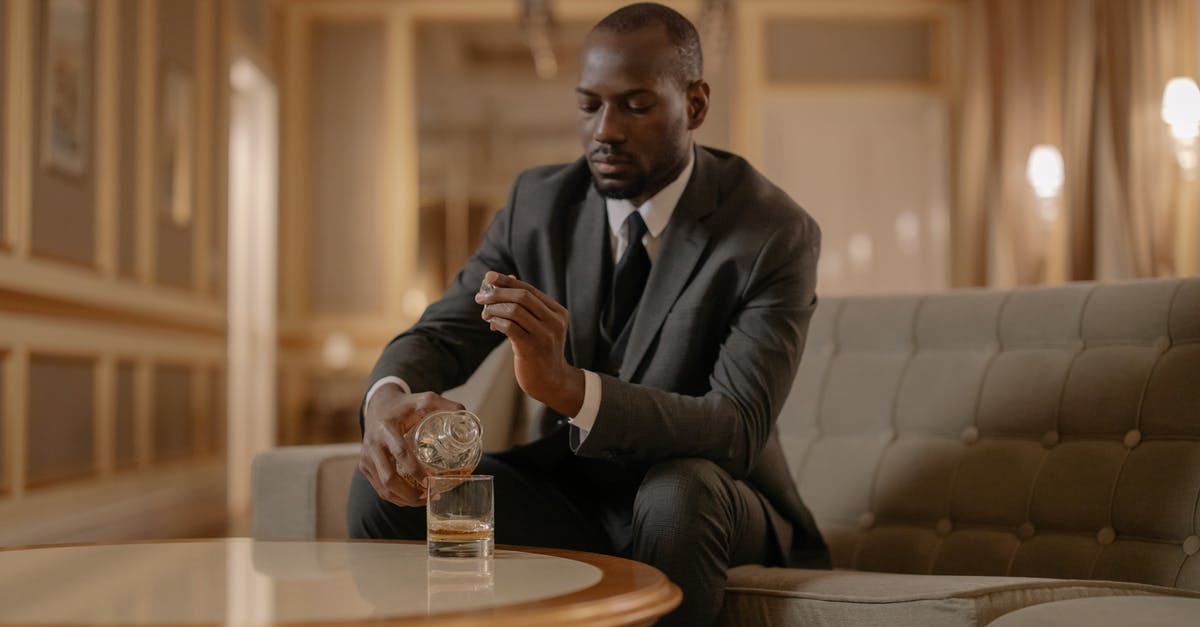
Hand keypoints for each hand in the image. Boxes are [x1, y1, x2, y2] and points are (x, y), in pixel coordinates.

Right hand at [358, 386, 464, 506]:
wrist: (377, 406)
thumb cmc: (403, 405)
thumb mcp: (423, 399)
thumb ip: (444, 404)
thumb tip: (464, 413)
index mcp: (386, 429)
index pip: (400, 454)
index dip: (415, 471)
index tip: (430, 483)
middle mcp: (372, 445)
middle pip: (388, 478)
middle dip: (409, 493)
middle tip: (430, 495)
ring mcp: (366, 458)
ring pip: (383, 488)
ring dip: (404, 499)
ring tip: (424, 499)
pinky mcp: (364, 466)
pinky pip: (379, 488)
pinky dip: (396, 497)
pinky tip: (412, 498)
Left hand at [476, 271, 584, 416]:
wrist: (551, 381)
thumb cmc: (541, 351)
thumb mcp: (538, 325)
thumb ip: (526, 305)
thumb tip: (506, 279)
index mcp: (558, 312)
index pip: (529, 289)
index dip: (507, 282)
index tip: (489, 277)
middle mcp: (554, 321)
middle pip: (522, 297)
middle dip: (497, 293)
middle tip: (480, 297)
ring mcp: (544, 335)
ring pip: (514, 310)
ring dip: (494, 308)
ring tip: (485, 313)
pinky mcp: (532, 348)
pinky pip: (509, 327)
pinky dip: (497, 322)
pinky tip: (492, 324)